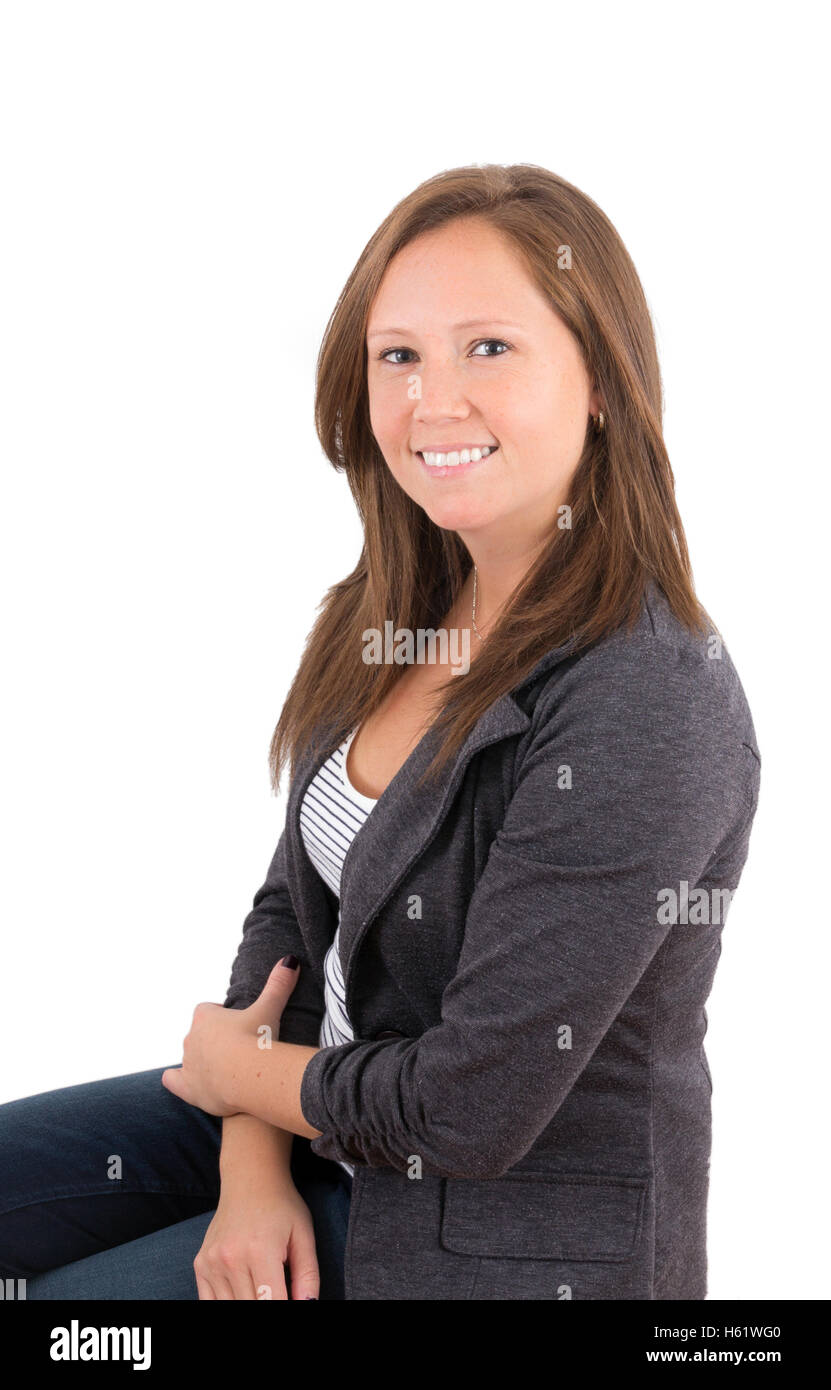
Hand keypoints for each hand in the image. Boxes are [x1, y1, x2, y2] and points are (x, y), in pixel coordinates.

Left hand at [162, 956, 300, 1114]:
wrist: (251, 1078)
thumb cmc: (258, 1039)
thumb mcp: (270, 1009)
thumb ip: (278, 984)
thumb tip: (290, 960)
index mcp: (205, 1017)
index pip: (207, 1010)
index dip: (221, 1016)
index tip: (238, 1023)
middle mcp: (192, 1039)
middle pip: (200, 1034)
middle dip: (215, 1039)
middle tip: (240, 1047)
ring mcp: (189, 1064)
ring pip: (191, 1057)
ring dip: (204, 1059)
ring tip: (228, 1066)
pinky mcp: (189, 1088)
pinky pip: (173, 1080)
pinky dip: (176, 1080)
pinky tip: (182, 1080)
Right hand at [194, 1174, 319, 1300]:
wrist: (249, 1179)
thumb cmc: (281, 1206)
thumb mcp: (304, 1236)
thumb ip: (307, 1276)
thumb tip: (308, 1306)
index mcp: (260, 1251)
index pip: (271, 1303)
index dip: (285, 1308)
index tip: (291, 1300)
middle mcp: (230, 1258)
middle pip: (250, 1308)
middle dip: (267, 1303)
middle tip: (277, 1291)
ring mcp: (211, 1262)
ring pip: (230, 1307)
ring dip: (248, 1303)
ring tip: (262, 1289)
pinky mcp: (200, 1265)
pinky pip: (208, 1302)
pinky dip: (227, 1302)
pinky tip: (243, 1291)